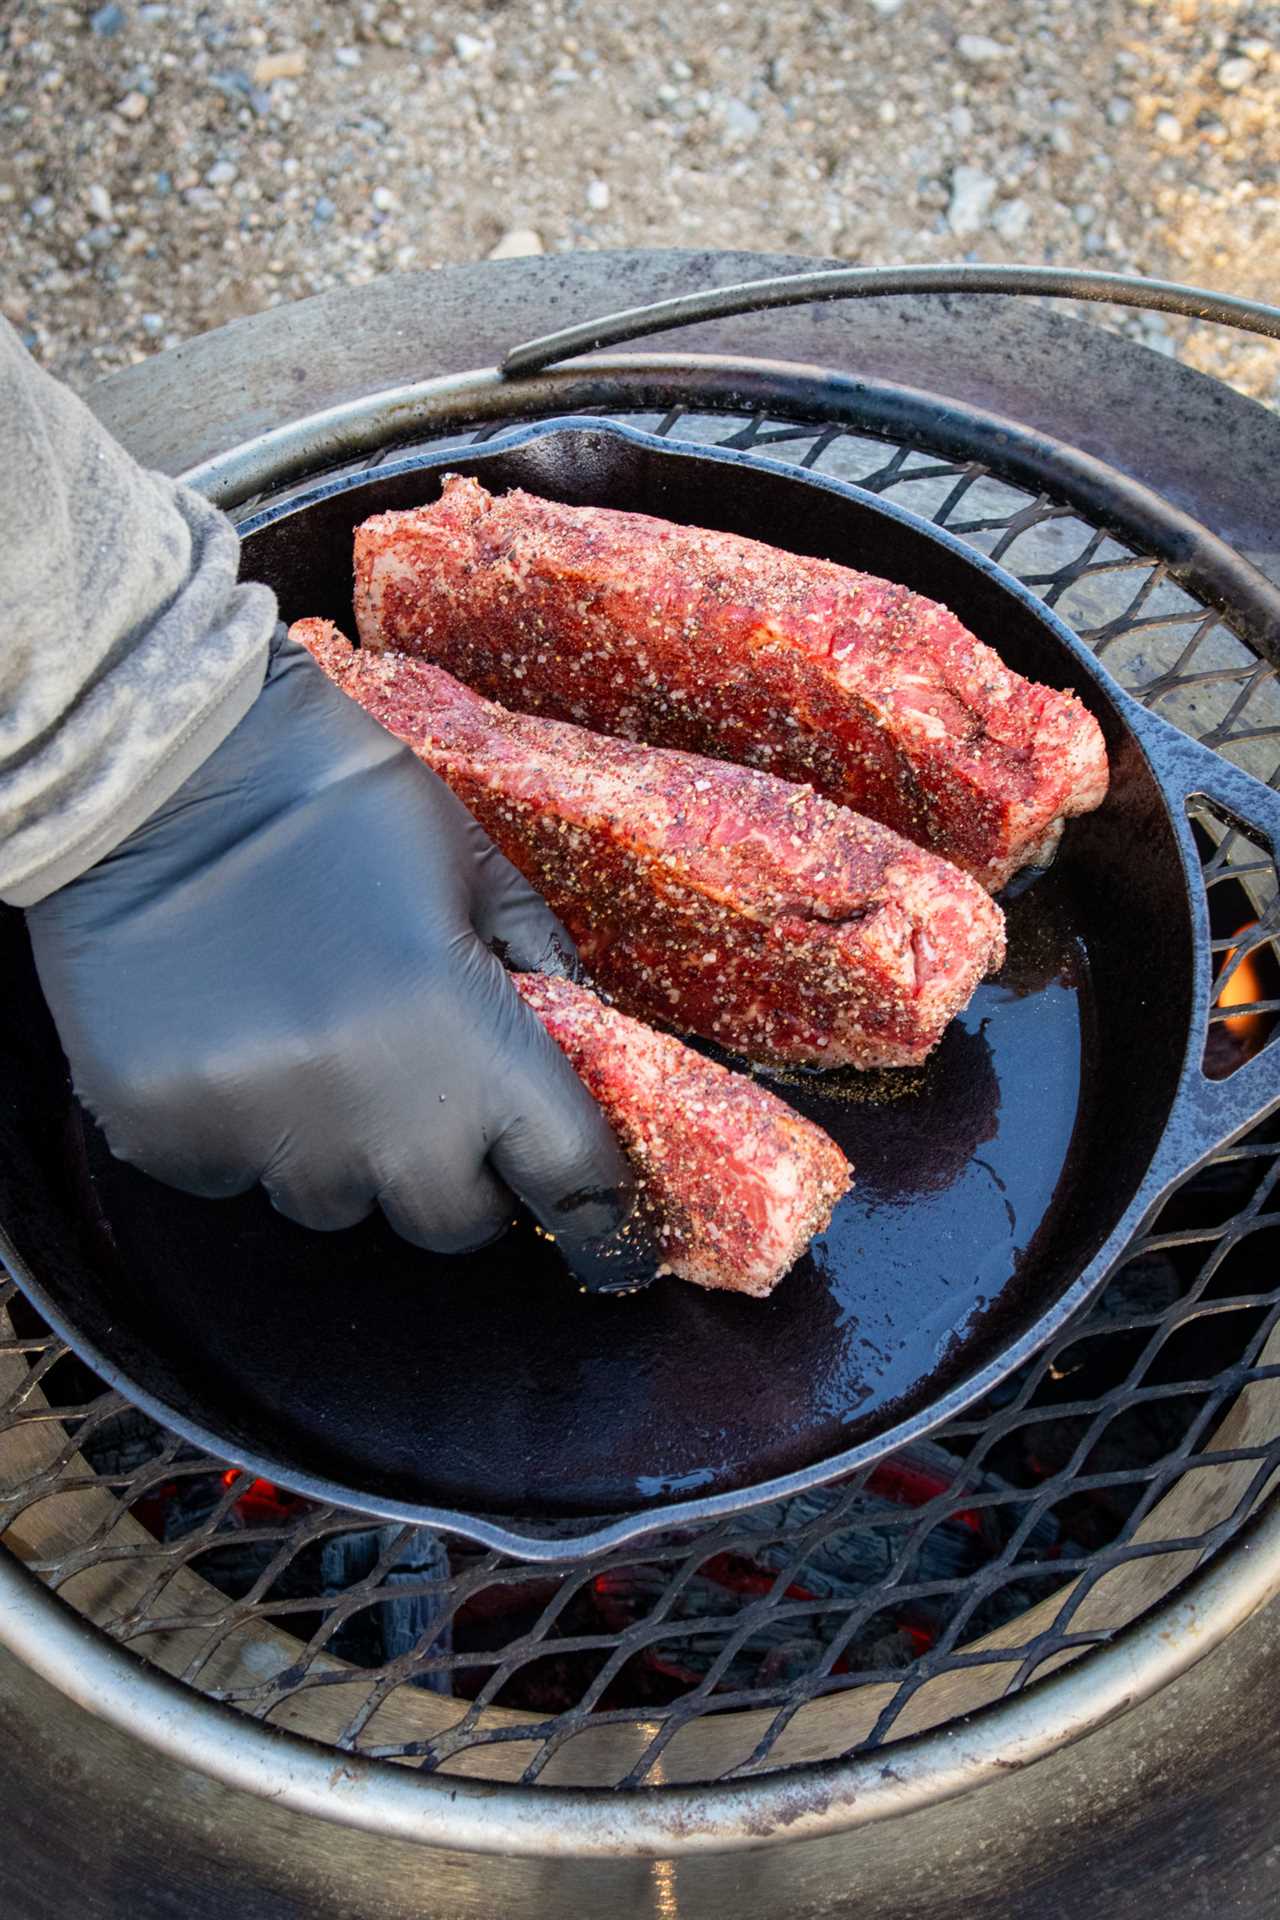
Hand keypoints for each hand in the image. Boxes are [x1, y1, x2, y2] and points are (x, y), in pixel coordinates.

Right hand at [26, 631, 641, 1279]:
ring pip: (333, 1202)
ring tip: (314, 1038)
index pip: (570, 1184)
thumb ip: (542, 974)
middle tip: (432, 1097)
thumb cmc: (339, 799)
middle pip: (451, 1223)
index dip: (601, 1222)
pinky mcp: (160, 1128)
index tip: (610, 1243)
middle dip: (460, 1177)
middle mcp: (368, 1109)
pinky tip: (236, 1032)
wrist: (163, 760)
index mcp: (468, 1039)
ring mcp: (257, 1128)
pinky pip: (230, 1174)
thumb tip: (585, 1061)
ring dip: (343, 1148)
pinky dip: (243, 1127)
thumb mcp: (478, 868)